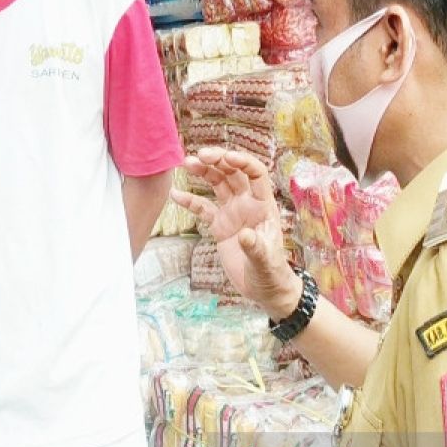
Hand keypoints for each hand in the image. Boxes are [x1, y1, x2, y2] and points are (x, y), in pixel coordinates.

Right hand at [170, 148, 301, 318]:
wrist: (265, 290)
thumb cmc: (271, 275)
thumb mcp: (265, 263)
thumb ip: (256, 248)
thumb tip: (245, 235)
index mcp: (263, 206)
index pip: (256, 174)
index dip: (242, 161)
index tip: (225, 157)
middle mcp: (247, 204)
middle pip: (233, 173)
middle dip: (218, 161)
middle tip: (199, 156)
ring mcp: (232, 213)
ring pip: (217, 184)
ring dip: (204, 172)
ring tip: (187, 163)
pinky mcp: (219, 226)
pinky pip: (203, 207)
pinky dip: (190, 200)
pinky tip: (175, 194)